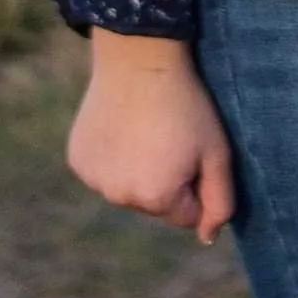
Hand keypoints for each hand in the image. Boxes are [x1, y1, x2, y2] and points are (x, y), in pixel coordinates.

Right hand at [67, 31, 235, 243]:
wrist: (140, 59)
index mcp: (156, 198)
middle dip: (165, 180)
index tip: (191, 151)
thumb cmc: (187, 106)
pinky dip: (113, 157)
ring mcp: (93, 179)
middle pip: (154, 204)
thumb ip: (220, 202)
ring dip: (137, 170)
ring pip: (127, 189)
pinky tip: (120, 128)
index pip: (186, 215)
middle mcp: (119, 196)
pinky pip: (104, 172)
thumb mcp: (217, 153)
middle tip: (168, 137)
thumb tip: (207, 239)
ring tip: (144, 130)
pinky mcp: (77, 160)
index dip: (194, 183)